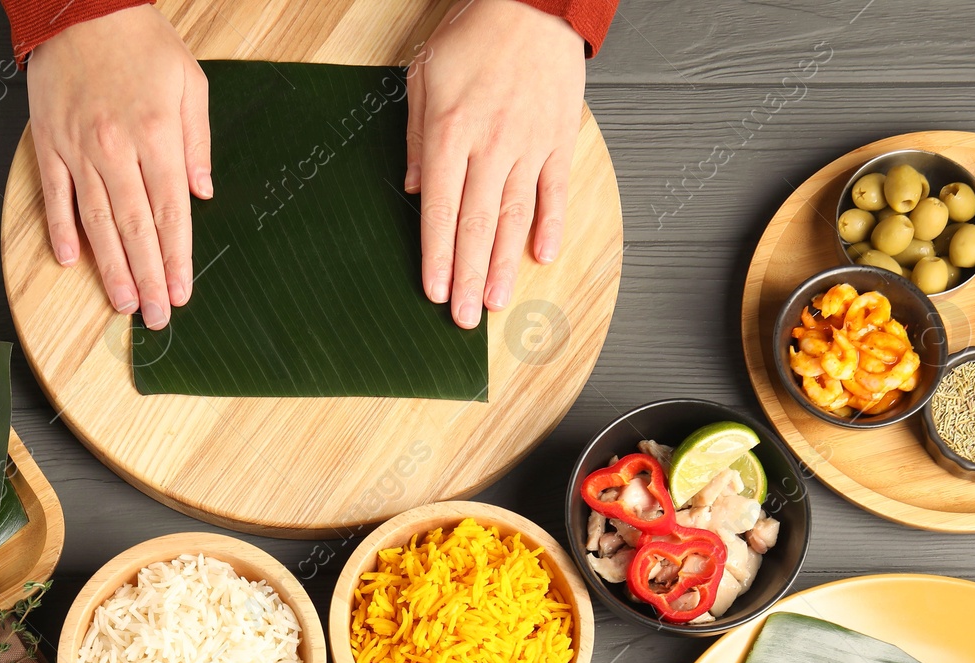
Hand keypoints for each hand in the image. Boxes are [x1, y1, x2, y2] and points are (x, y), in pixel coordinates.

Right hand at [26, 6, 210, 328]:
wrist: (83, 8)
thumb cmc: (141, 42)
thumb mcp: (190, 84)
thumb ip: (197, 142)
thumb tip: (202, 192)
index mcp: (157, 136)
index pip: (171, 213)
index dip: (177, 259)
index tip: (182, 292)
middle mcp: (116, 148)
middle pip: (136, 228)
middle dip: (148, 277)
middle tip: (156, 315)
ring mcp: (79, 148)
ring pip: (96, 222)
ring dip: (111, 268)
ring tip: (123, 302)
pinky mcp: (49, 142)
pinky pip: (55, 196)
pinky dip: (61, 230)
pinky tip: (70, 261)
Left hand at [406, 0, 585, 327]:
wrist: (534, 4)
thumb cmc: (474, 35)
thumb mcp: (424, 77)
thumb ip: (417, 138)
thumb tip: (415, 190)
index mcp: (450, 134)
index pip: (440, 210)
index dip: (436, 256)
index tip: (434, 291)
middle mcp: (491, 146)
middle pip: (476, 225)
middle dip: (468, 276)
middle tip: (464, 318)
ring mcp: (529, 146)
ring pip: (515, 217)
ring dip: (504, 264)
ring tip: (496, 301)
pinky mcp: (559, 139)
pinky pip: (555, 191)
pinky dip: (550, 225)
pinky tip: (542, 256)